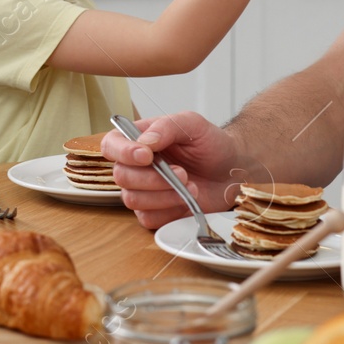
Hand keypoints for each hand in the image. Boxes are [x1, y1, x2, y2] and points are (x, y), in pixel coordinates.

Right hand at [100, 111, 257, 228]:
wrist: (232, 170)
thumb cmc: (210, 144)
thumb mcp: (192, 124)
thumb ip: (167, 127)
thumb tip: (144, 142)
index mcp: (138, 140)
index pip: (111, 145)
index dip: (122, 152)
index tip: (146, 156)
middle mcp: (136, 166)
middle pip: (121, 176)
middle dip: (153, 178)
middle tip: (182, 173)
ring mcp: (144, 191)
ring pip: (133, 200)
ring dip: (164, 196)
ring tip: (190, 187)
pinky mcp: (156, 212)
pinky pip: (149, 219)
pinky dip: (170, 211)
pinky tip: (186, 200)